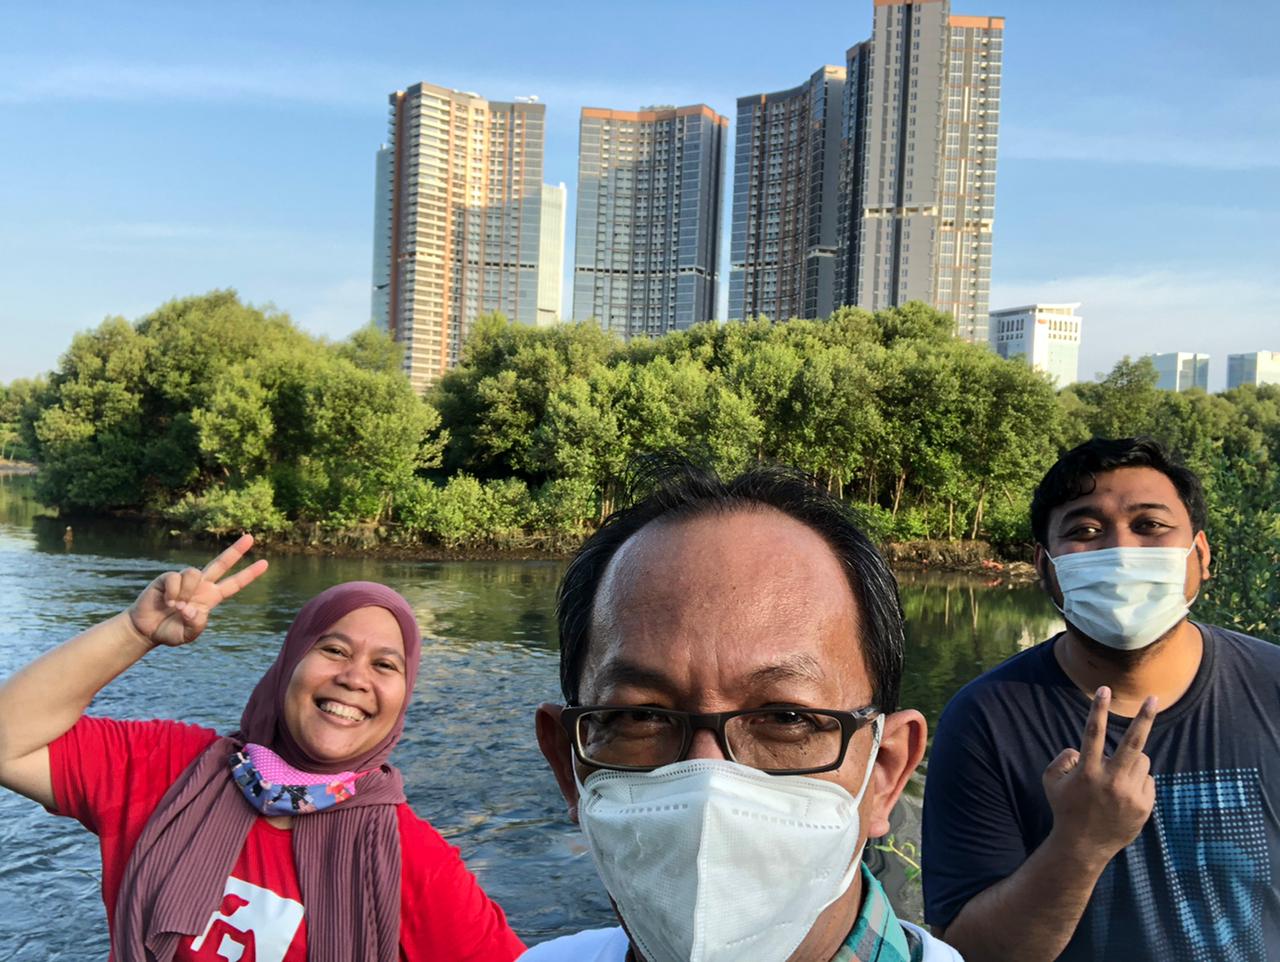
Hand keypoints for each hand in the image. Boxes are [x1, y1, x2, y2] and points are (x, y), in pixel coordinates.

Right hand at [127, 535, 268, 647]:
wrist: (146, 629)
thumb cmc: (170, 631)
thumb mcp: (187, 635)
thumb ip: (195, 624)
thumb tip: (192, 608)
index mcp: (211, 598)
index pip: (234, 585)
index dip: (249, 574)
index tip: (265, 563)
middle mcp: (201, 586)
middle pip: (221, 563)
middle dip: (235, 551)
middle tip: (251, 537)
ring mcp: (185, 581)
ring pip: (195, 572)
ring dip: (187, 591)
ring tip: (175, 606)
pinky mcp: (167, 578)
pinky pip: (175, 578)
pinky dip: (172, 592)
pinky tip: (166, 601)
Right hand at [1042, 687, 1156, 862]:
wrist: (1083, 846)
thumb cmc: (1065, 809)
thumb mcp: (1052, 782)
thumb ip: (1062, 759)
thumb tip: (1080, 749)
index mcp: (1087, 772)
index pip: (1093, 733)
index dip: (1098, 709)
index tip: (1104, 689)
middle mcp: (1111, 781)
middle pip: (1133, 742)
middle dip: (1144, 718)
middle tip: (1153, 698)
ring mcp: (1130, 794)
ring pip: (1141, 760)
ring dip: (1131, 760)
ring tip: (1117, 777)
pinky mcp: (1144, 806)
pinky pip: (1146, 781)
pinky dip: (1136, 782)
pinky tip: (1123, 796)